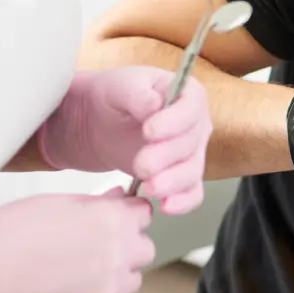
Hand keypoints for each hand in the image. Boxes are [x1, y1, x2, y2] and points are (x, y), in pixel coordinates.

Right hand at [0, 188, 156, 292]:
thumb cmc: (12, 230)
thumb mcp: (61, 203)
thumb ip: (100, 203)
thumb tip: (123, 197)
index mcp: (115, 221)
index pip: (144, 215)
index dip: (125, 216)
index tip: (109, 221)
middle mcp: (122, 255)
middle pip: (143, 249)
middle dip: (123, 246)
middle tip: (88, 249)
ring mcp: (112, 291)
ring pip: (131, 282)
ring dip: (114, 276)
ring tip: (74, 274)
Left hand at [37, 67, 212, 213]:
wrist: (97, 122)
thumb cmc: (112, 96)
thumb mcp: (119, 85)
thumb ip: (137, 93)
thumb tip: (154, 104)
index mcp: (188, 94)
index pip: (192, 109)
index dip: (175, 123)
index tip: (149, 131)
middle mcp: (196, 124)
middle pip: (192, 145)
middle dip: (167, 158)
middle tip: (141, 165)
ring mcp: (190, 152)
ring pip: (193, 172)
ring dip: (173, 183)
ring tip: (149, 188)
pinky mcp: (179, 176)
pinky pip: (192, 192)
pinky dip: (183, 202)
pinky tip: (166, 207)